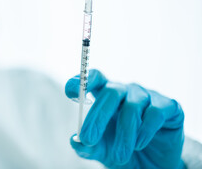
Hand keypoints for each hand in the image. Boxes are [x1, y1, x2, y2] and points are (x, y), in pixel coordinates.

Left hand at [65, 69, 184, 168]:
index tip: (71, 92)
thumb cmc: (122, 150)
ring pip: (132, 107)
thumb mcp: (101, 151)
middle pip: (110, 92)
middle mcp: (126, 91)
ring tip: (119, 155)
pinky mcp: (168, 107)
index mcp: (106, 95)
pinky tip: (139, 145)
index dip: (82, 81)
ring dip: (123, 133)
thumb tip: (75, 141)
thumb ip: (87, 146)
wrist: (153, 165)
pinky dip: (144, 131)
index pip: (94, 78)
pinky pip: (154, 113)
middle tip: (88, 139)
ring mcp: (147, 96)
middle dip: (97, 117)